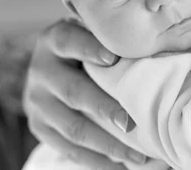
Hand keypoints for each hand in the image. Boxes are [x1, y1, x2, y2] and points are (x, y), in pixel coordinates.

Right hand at [23, 18, 146, 168]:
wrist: (49, 66)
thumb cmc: (85, 46)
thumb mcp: (89, 33)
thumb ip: (109, 37)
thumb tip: (153, 42)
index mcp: (53, 40)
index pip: (68, 41)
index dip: (89, 49)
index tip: (113, 58)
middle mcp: (41, 70)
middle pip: (73, 92)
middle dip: (103, 109)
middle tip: (130, 123)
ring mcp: (37, 102)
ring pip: (73, 128)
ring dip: (107, 144)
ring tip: (137, 155)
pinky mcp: (39, 127)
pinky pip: (68, 149)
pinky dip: (96, 160)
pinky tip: (120, 166)